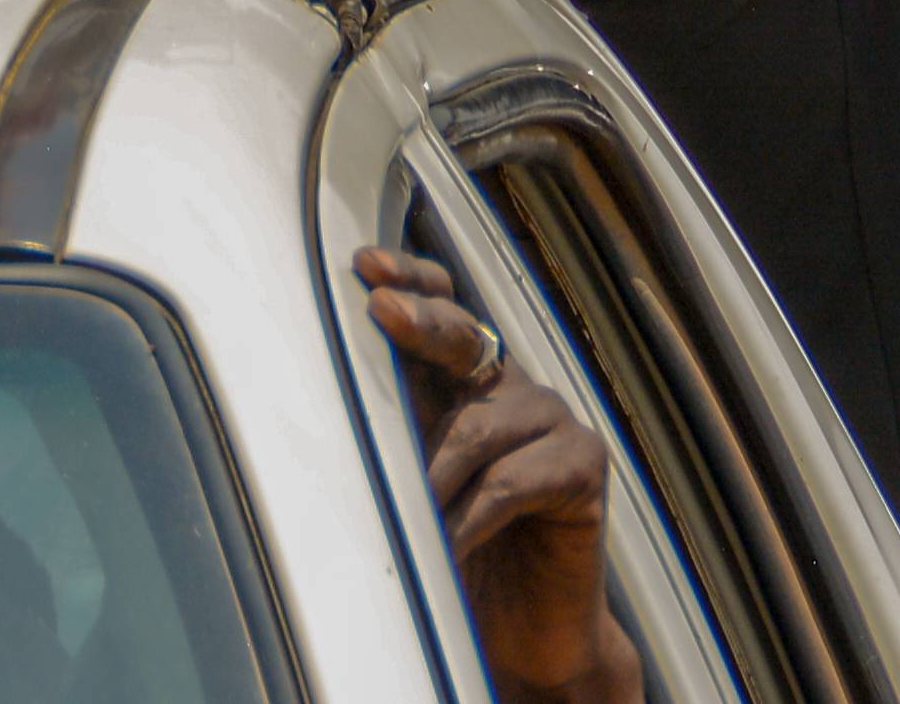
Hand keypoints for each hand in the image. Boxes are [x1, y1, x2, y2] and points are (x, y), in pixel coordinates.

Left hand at [355, 247, 641, 703]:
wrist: (527, 632)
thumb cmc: (457, 554)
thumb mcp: (411, 487)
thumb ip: (387, 438)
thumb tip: (314, 396)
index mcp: (465, 381)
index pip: (441, 309)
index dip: (410, 281)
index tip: (366, 267)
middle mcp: (510, 386)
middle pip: (465, 338)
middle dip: (420, 323)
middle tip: (381, 312)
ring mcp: (552, 421)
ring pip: (478, 425)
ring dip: (429, 472)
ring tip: (397, 509)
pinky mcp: (584, 466)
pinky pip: (512, 482)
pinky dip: (468, 517)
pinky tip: (443, 544)